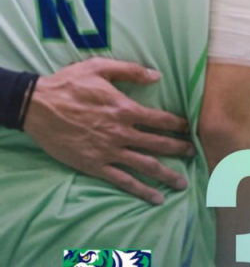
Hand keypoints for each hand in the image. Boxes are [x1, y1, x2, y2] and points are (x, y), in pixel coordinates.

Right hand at [25, 58, 193, 205]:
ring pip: (145, 165)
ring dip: (167, 174)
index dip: (180, 125)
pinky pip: (123, 180)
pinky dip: (141, 190)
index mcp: (125, 109)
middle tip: (195, 154)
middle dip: (180, 149)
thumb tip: (157, 76)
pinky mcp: (94, 165)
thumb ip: (130, 71)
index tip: (191, 129)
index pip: (161, 119)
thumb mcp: (99, 67)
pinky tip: (155, 198)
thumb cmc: (69, 84)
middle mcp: (121, 132)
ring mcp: (108, 151)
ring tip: (183, 183)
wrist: (37, 106)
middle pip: (159, 144)